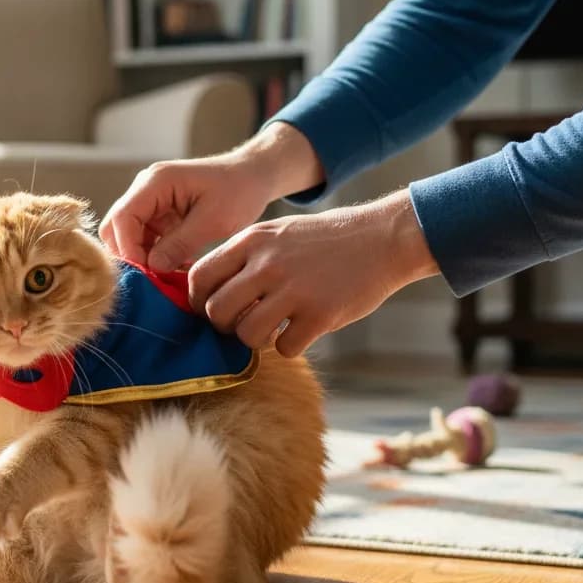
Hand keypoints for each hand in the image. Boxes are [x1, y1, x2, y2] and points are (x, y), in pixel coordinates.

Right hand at [100, 122, 323, 271]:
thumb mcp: (213, 221)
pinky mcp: (158, 213)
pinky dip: (154, 255)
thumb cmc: (238, 191)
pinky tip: (174, 267)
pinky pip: (144, 238)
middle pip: (116, 227)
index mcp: (155, 182)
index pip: (123, 218)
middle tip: (152, 278)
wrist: (252, 176)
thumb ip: (180, 243)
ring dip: (142, 257)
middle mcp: (145, 188)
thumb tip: (153, 267)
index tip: (147, 273)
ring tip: (166, 276)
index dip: (129, 249)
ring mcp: (150, 201)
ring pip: (127, 235)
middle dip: (130, 254)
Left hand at [188, 190, 439, 356]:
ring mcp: (294, 290)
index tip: (211, 309)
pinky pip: (284, 349)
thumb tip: (208, 291)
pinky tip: (301, 332)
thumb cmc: (324, 240)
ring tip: (272, 329)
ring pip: (246, 335)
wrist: (383, 238)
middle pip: (217, 311)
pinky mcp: (320, 315)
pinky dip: (290, 347)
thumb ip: (242, 257)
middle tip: (242, 323)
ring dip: (256, 339)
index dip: (199, 301)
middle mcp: (267, 264)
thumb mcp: (276, 233)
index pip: (199, 277)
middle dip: (224, 326)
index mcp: (252, 240)